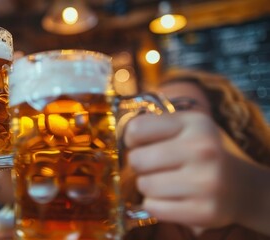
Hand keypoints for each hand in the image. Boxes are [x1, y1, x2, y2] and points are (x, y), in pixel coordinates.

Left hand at [124, 112, 253, 230]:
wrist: (239, 187)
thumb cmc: (200, 154)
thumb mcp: (185, 128)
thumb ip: (152, 126)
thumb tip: (116, 140)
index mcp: (195, 124)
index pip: (137, 129)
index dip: (132, 140)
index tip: (143, 144)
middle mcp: (203, 150)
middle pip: (137, 160)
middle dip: (140, 166)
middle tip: (155, 167)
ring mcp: (206, 182)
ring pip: (144, 186)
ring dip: (148, 187)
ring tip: (167, 183)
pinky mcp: (204, 211)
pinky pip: (153, 208)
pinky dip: (156, 205)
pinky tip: (172, 198)